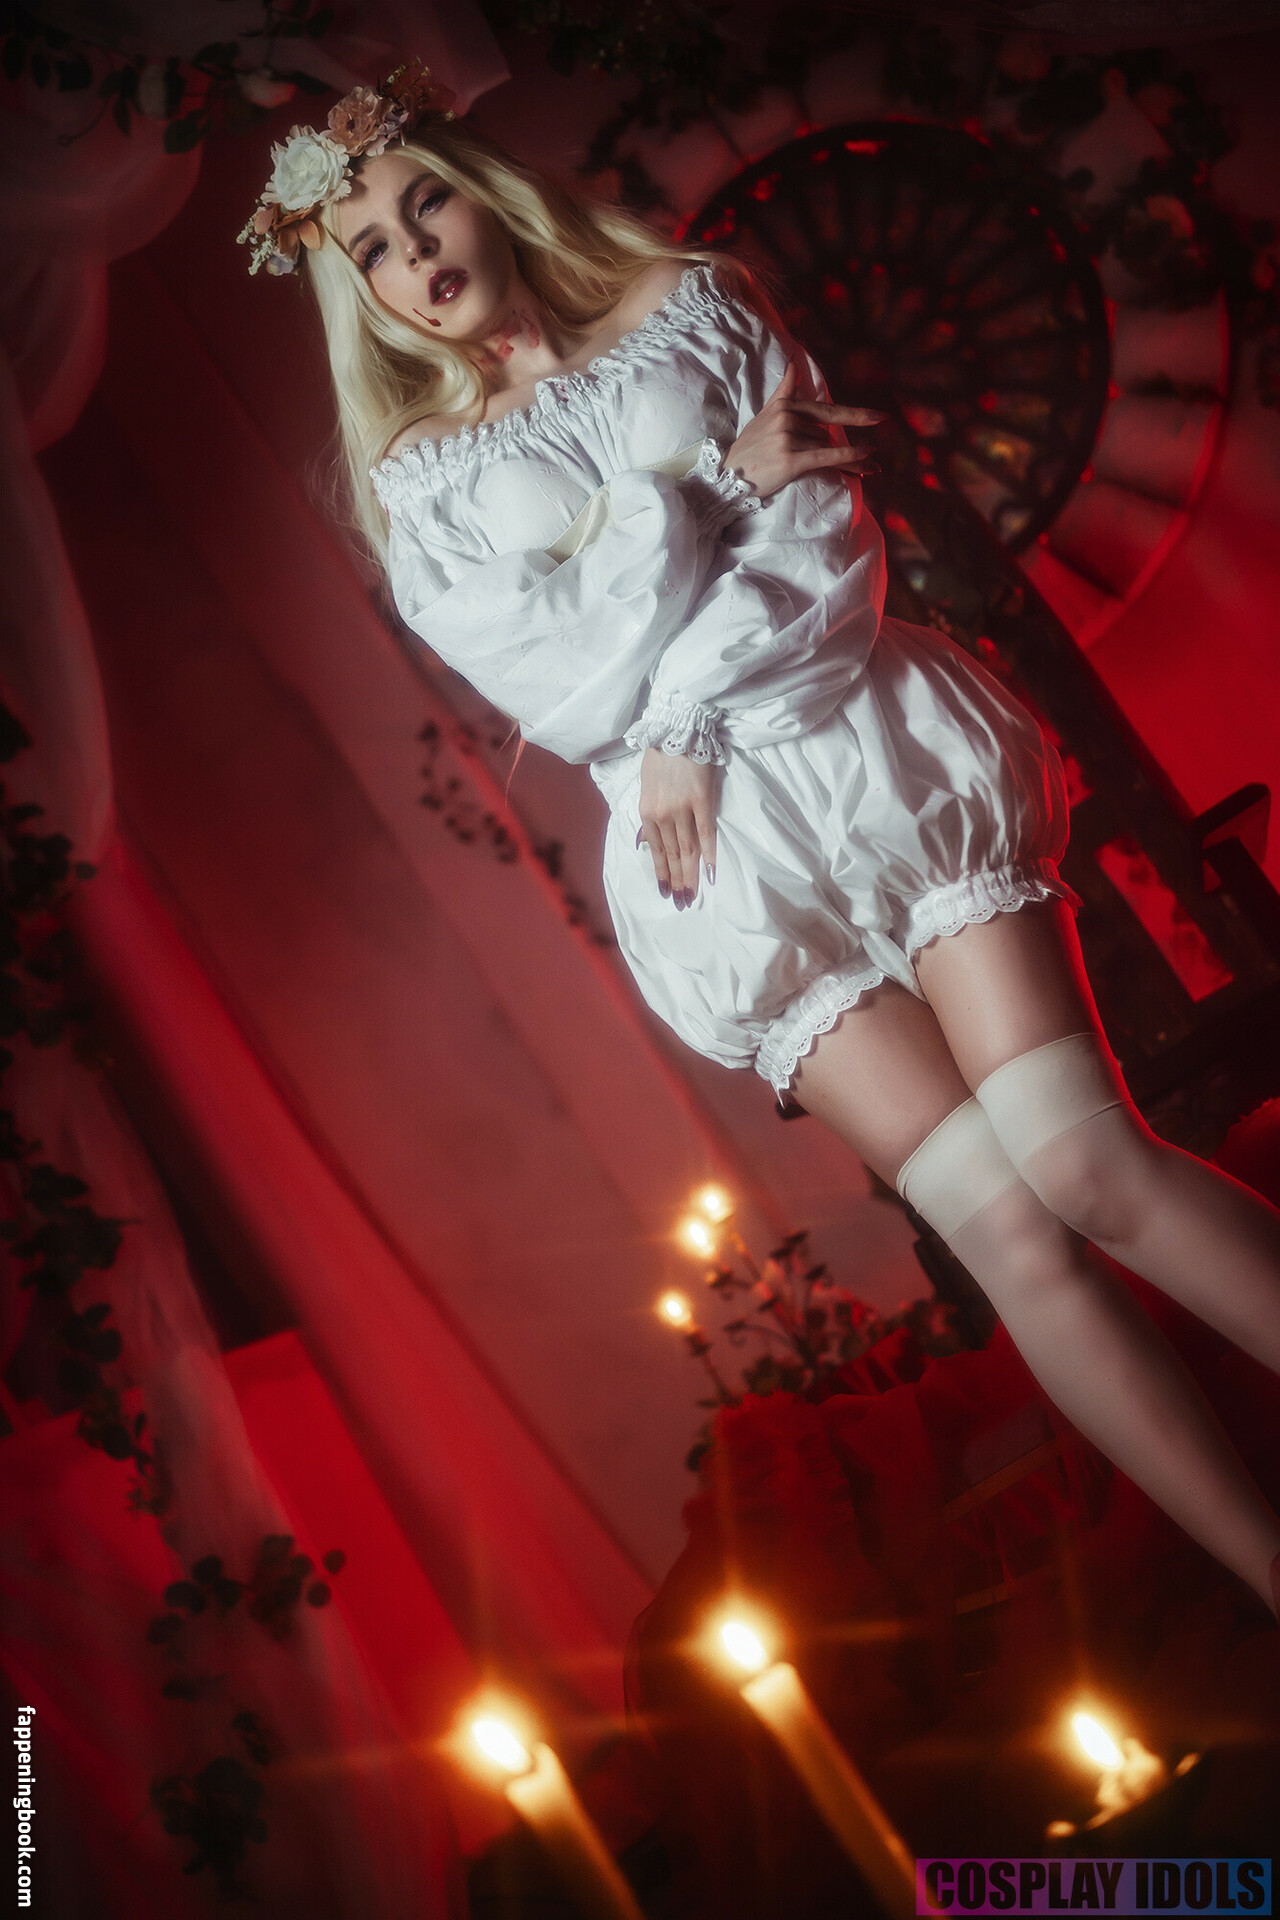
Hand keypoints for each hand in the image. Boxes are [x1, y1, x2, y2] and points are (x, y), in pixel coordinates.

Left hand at [637, 747, 716, 906]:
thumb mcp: (645, 786)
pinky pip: (707, 832)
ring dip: (691, 875)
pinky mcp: (703, 800)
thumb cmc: (661, 756)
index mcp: (646, 812)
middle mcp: (663, 814)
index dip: (662, 873)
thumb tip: (644, 841)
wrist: (677, 729)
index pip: (655, 851)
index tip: (667, 892)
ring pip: (688, 849)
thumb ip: (648, 814)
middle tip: (682, 903)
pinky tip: (711, 872)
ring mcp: (683, 808)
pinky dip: (710, 853)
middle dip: (677, 881)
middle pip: (672, 855)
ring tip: (694, 895)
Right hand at [723, 353, 883, 502]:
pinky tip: (868, 458)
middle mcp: (787, 418)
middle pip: (825, 433)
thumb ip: (783, 391)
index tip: (879, 417)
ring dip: (835, 461)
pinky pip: (826, 457)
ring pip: (825, 448)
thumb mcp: (764, 414)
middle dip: (840, 442)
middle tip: (879, 427)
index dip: (854, 414)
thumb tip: (793, 363)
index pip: (825, 410)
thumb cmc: (749, 448)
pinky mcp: (790, 459)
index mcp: (784, 406)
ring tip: (838, 470)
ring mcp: (788, 438)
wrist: (727, 475)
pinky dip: (849, 458)